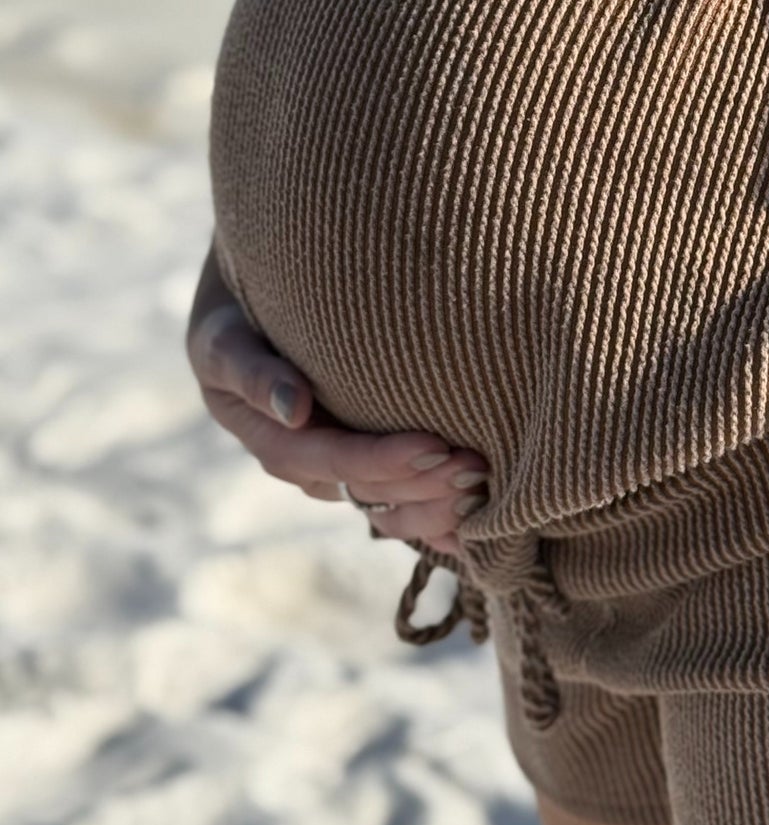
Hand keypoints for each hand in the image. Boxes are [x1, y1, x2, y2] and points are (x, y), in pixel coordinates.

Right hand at [185, 250, 485, 557]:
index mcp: (272, 441)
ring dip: (438, 504)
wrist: (254, 296)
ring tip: (487, 487)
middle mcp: (309, 465)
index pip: (330, 460)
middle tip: (478, 466)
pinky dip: (439, 520)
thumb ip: (250, 371)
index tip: (436, 445)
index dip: (382, 460)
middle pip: (369, 491)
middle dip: (423, 486)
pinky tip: (479, 528)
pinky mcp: (369, 461)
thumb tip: (293, 409)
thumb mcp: (224, 336)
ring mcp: (340, 469)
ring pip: (390, 505)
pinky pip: (403, 502)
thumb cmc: (237, 312)